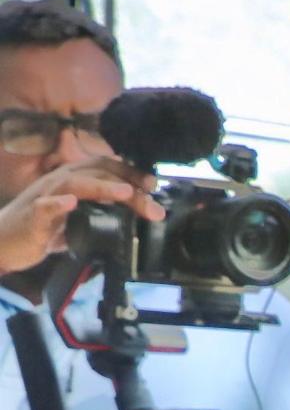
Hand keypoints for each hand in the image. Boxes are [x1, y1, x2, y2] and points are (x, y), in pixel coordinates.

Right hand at [0, 158, 159, 273]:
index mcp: (72, 180)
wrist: (3, 242)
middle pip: (96, 175)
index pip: (103, 167)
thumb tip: (135, 218)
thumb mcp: (77, 219)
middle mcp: (59, 183)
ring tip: (124, 192)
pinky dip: (57, 203)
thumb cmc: (43, 228)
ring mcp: (45, 197)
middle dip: (128, 186)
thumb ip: (101, 213)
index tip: (153, 184)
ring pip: (73, 183)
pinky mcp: (32, 216)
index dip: (130, 172)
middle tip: (154, 202)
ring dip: (101, 186)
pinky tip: (71, 203)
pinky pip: (44, 207)